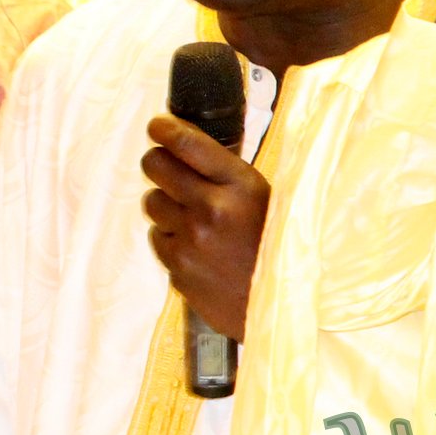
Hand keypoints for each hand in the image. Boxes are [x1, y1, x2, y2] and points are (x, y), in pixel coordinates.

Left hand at [142, 114, 268, 340]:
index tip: (158, 126)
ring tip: (192, 218)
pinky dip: (170, 238)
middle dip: (158, 163)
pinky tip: (196, 247)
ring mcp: (190, 240)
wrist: (284, 309)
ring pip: (151, 201)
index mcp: (241, 186)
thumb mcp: (273, 201)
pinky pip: (157, 238)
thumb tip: (187, 147)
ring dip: (165, 204)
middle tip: (168, 170)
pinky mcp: (177, 267)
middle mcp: (211, 208)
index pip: (187, 143)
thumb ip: (230, 177)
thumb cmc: (281, 250)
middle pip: (155, 166)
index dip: (165, 129)